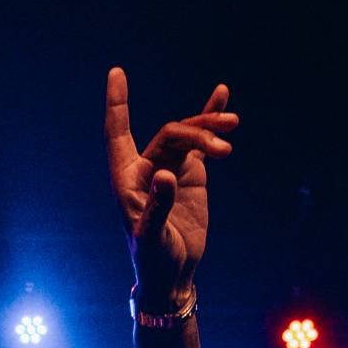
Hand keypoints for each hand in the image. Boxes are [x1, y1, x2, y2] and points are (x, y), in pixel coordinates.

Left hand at [105, 68, 235, 301]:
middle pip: (170, 134)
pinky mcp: (191, 174)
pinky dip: (210, 122)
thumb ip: (158, 205)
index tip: (116, 73)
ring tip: (231, 126)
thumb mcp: (152, 237)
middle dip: (196, 134)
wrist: (173, 274)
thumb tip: (166, 175)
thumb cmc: (153, 259)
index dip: (117, 104)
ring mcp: (170, 168)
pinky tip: (221, 97)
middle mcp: (146, 167)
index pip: (118, 133)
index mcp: (126, 178)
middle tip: (223, 148)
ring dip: (208, 128)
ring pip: (188, 136)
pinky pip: (201, 143)